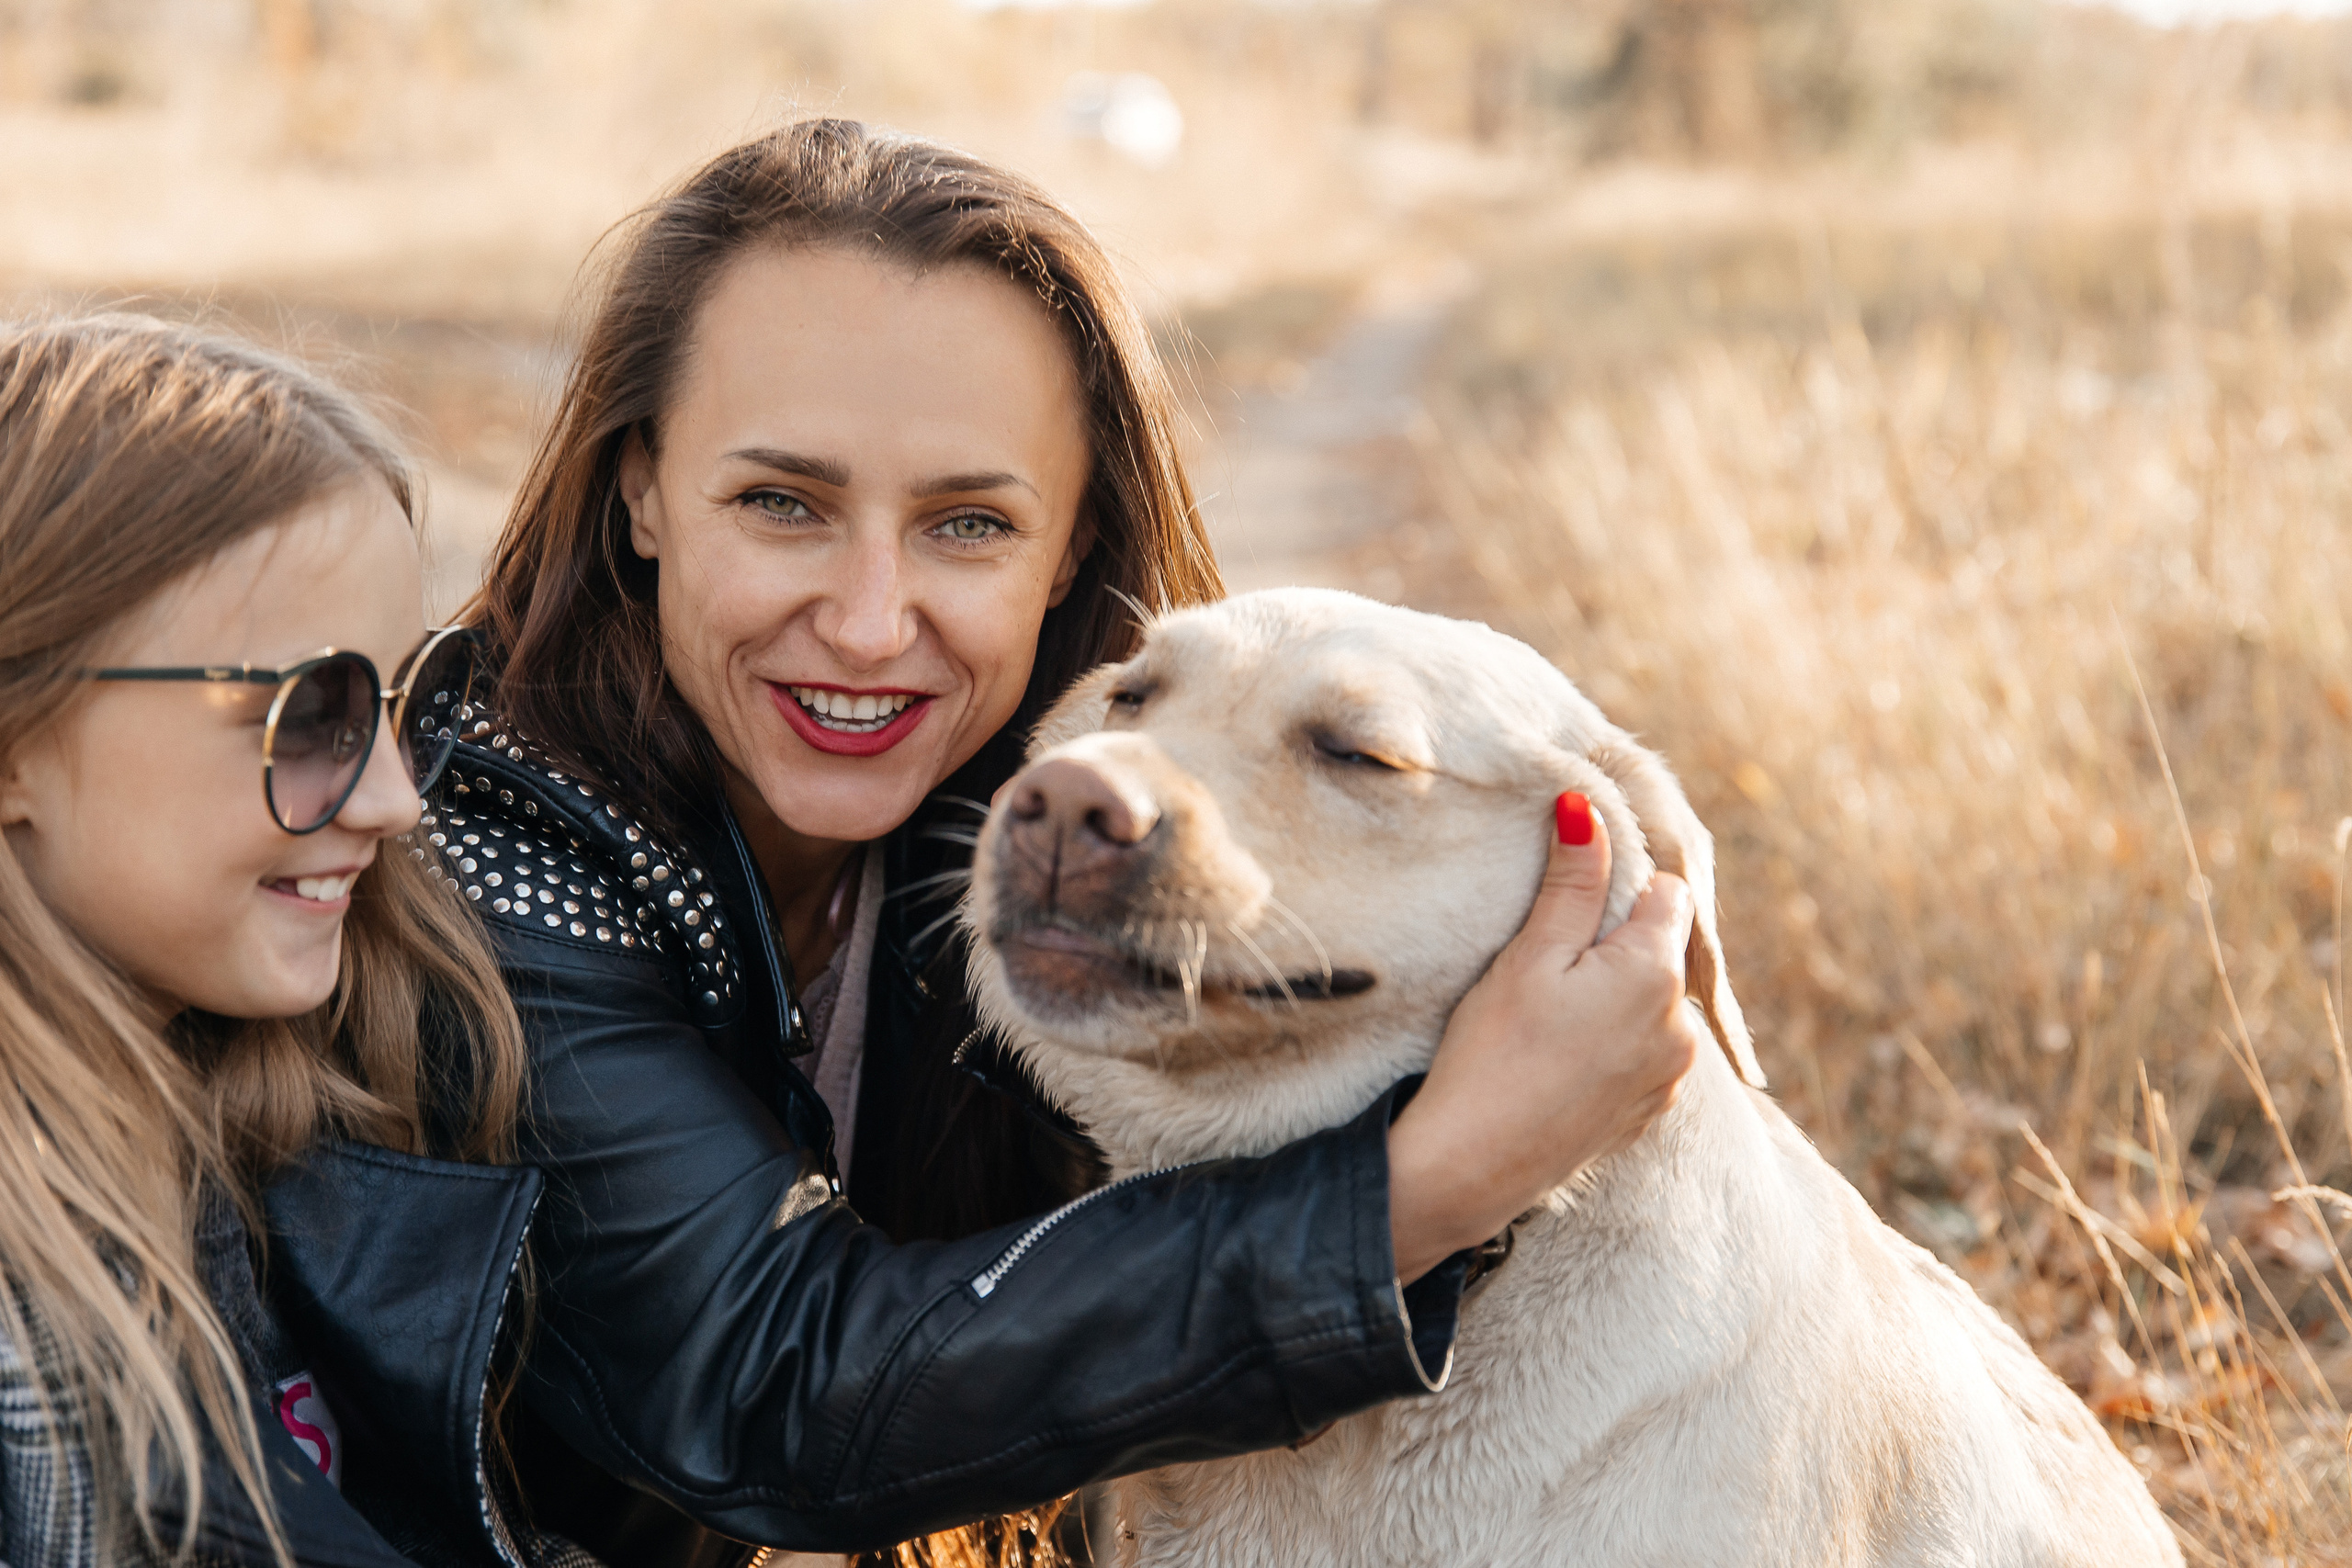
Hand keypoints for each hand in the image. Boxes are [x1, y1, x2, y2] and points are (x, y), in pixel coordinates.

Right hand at [1386, 797, 1702, 1282]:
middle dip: (1616, 946)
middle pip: (1662, 950)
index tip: (1568, 912)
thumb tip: (1587, 806)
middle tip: (1547, 970)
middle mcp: (1681, 1027)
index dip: (1617, 889)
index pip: (1667, 893)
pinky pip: (1645, 1051)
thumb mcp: (1529, 955)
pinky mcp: (1649, 1112)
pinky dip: (1613, 1043)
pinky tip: (1560, 1058)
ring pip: (1653, 1002)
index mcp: (1657, 975)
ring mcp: (1671, 1076)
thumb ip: (1573, 881)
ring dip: (1616, 996)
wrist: (1471, 1163)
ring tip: (1549, 1020)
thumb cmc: (1492, 1052)